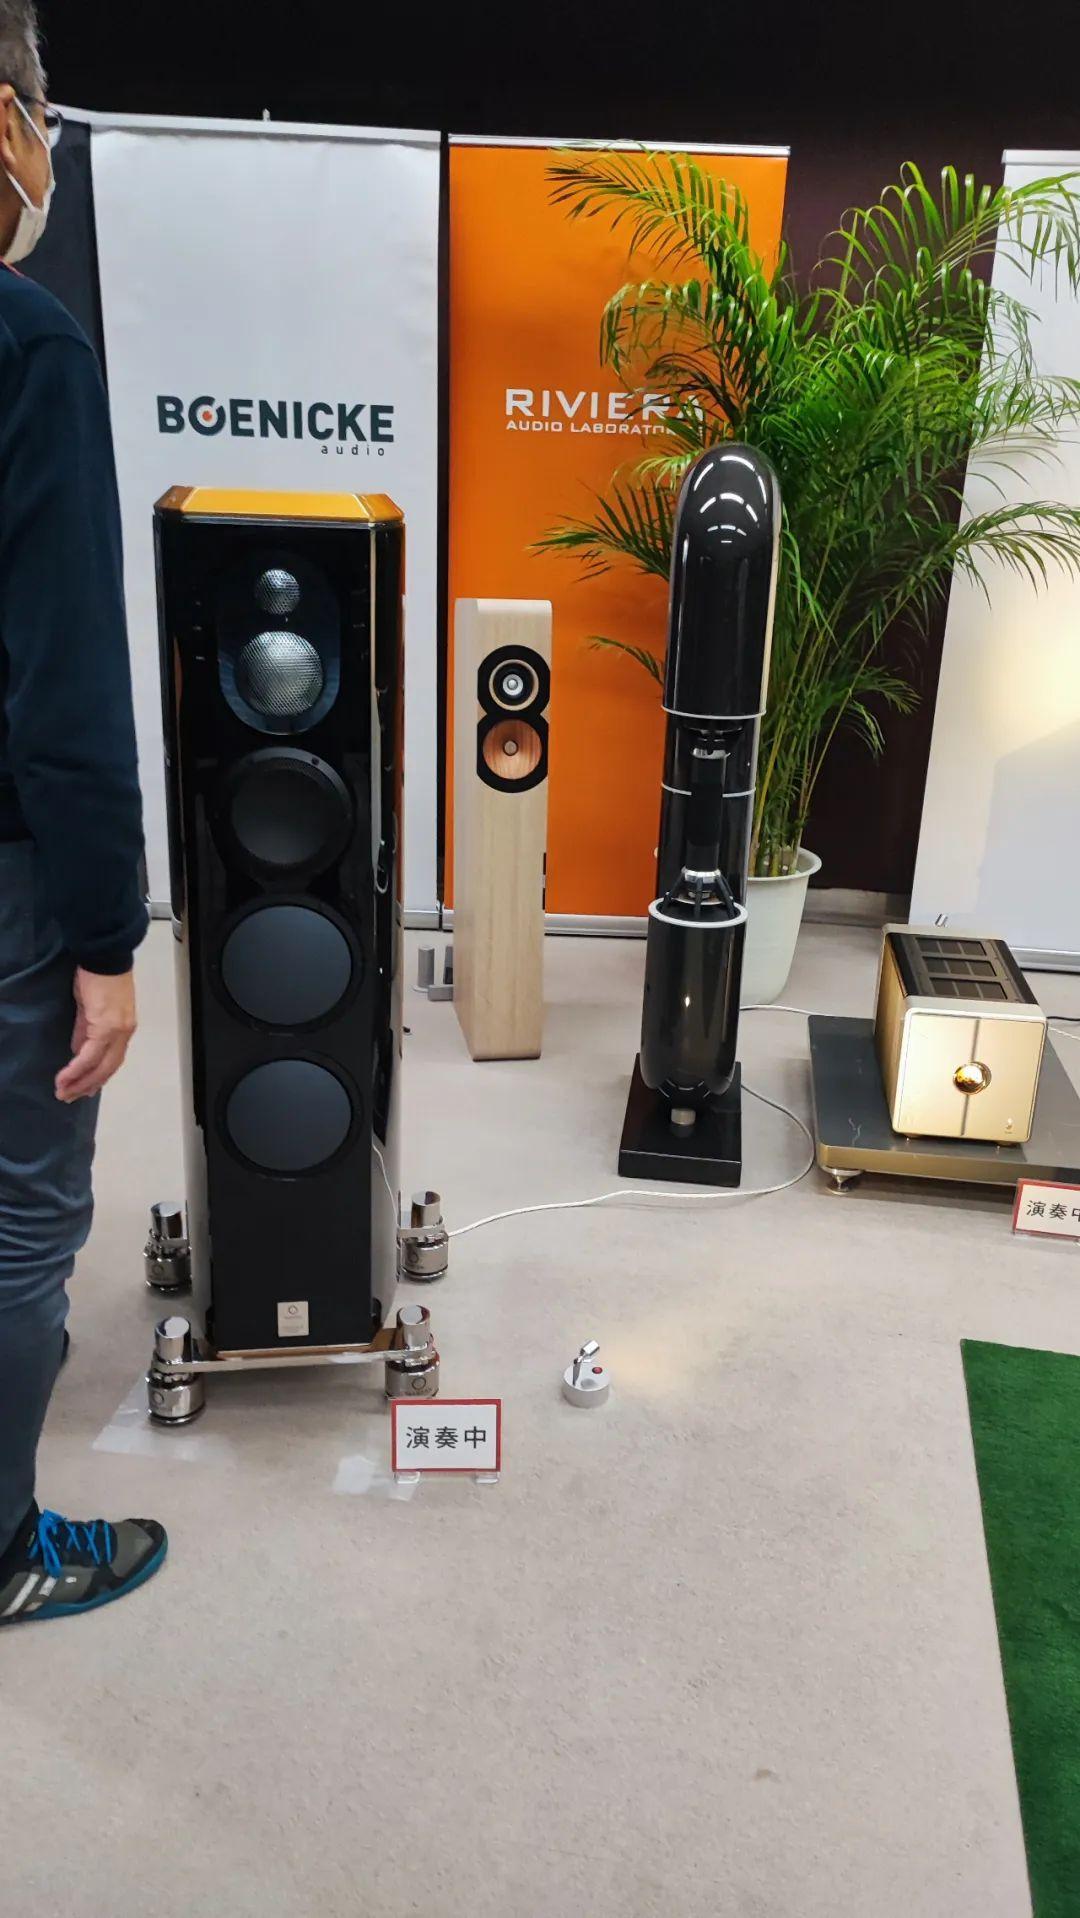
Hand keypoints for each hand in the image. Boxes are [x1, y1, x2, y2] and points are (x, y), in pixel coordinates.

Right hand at [55, 967, 136, 1102]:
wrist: (104, 957)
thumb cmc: (99, 976)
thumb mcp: (91, 1008)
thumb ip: (86, 1031)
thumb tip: (78, 1051)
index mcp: (124, 1028)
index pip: (112, 1061)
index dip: (97, 1078)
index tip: (84, 1090)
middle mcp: (125, 1032)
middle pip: (108, 1069)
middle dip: (87, 1085)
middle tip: (70, 1097)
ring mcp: (118, 1030)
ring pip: (100, 1066)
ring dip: (81, 1082)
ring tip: (64, 1092)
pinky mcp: (106, 1026)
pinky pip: (90, 1054)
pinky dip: (77, 1068)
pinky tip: (66, 1077)